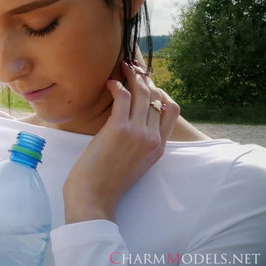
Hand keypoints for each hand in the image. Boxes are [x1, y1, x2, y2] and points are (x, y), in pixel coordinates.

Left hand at [62, 59, 179, 223]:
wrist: (95, 198)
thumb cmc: (106, 182)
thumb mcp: (133, 162)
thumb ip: (138, 143)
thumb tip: (128, 121)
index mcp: (159, 147)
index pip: (171, 109)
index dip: (160, 91)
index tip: (146, 82)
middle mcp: (153, 138)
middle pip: (158, 97)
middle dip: (146, 78)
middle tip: (132, 68)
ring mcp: (138, 133)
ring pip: (143, 93)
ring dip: (133, 76)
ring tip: (122, 67)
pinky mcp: (119, 129)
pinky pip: (124, 97)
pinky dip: (118, 85)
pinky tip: (109, 83)